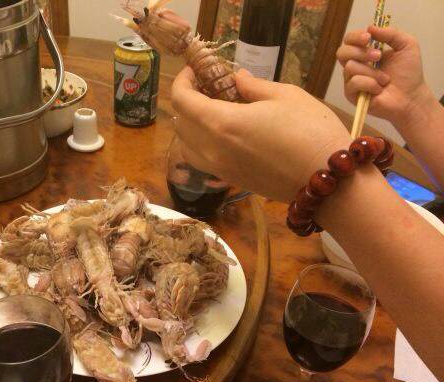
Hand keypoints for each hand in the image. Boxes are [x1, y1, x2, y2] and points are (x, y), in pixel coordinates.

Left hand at [170, 68, 350, 201]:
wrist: (329, 182)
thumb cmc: (311, 132)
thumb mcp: (286, 96)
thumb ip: (253, 86)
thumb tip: (237, 79)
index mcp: (221, 123)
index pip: (182, 101)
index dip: (182, 81)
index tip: (196, 70)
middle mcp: (213, 150)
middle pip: (180, 124)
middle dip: (186, 101)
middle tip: (206, 87)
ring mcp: (220, 169)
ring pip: (187, 147)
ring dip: (191, 127)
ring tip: (212, 111)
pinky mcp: (231, 181)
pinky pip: (203, 162)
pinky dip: (202, 145)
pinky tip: (225, 133)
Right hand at [336, 26, 431, 125]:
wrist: (410, 97)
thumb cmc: (409, 73)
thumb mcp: (406, 45)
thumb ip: (391, 33)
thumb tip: (370, 28)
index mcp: (365, 53)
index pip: (349, 40)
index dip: (355, 37)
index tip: (368, 38)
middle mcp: (355, 65)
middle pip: (342, 52)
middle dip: (360, 52)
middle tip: (378, 57)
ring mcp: (351, 81)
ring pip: (350, 68)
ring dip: (372, 72)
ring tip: (385, 79)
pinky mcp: (351, 94)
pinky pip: (354, 82)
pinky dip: (369, 84)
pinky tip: (378, 89)